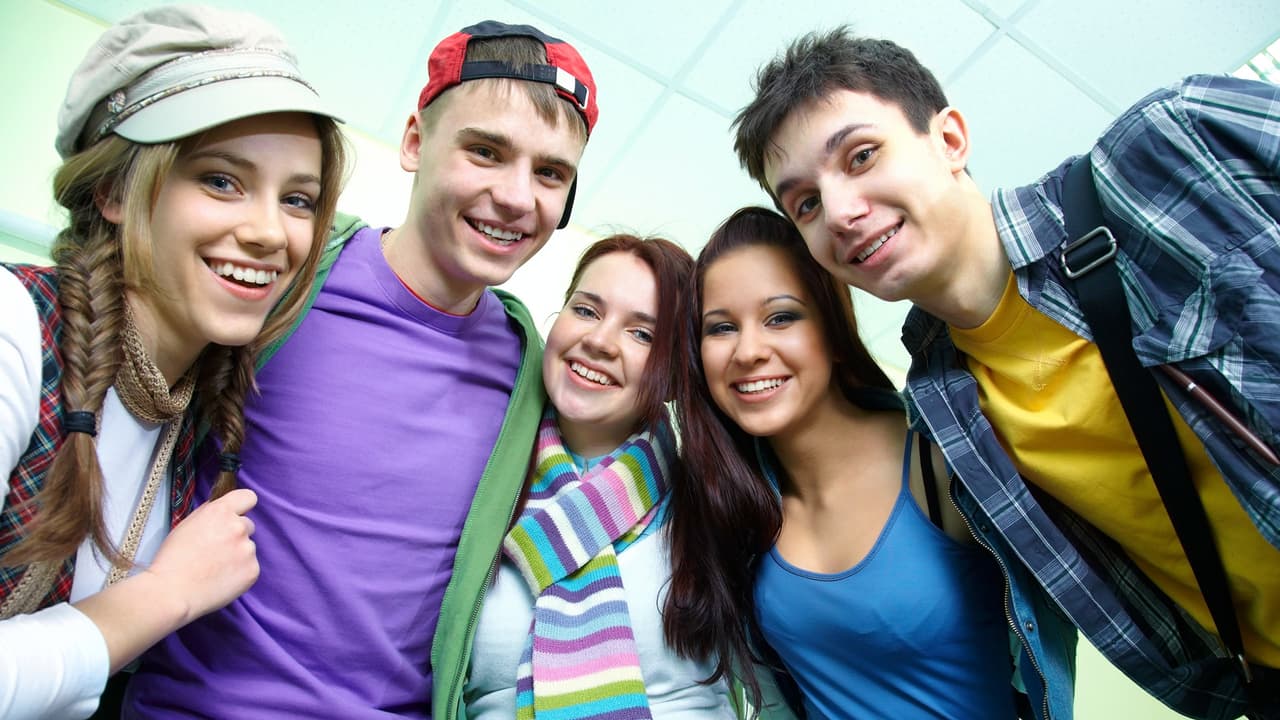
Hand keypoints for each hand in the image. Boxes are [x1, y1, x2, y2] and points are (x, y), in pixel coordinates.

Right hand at [143, 488, 259, 623]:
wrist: (171, 592)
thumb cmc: (172, 558)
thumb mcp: (187, 525)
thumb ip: (210, 514)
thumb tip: (225, 510)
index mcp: (221, 512)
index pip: (248, 497)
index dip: (242, 507)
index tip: (236, 516)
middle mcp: (238, 527)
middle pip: (248, 525)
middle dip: (235, 535)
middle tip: (216, 550)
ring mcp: (248, 549)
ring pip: (248, 547)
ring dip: (237, 554)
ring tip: (214, 568)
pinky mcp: (253, 570)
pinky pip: (250, 567)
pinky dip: (240, 572)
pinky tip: (221, 580)